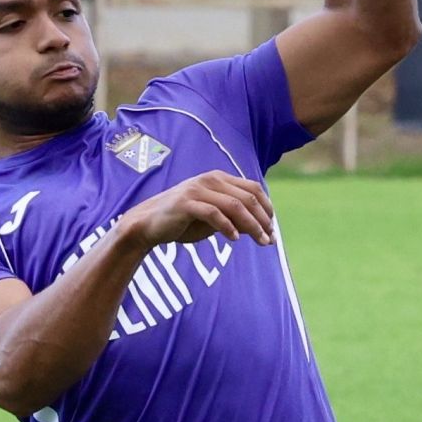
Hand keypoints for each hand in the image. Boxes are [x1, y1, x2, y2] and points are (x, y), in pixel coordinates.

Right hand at [125, 171, 274, 247]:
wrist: (148, 225)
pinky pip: (213, 213)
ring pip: (234, 206)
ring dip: (252, 226)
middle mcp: (210, 180)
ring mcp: (197, 190)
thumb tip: (262, 228)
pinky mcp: (186, 203)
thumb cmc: (183, 221)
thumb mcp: (215, 218)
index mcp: (219, 179)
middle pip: (248, 198)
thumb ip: (235, 218)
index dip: (267, 207)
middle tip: (270, 239)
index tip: (272, 227)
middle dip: (263, 220)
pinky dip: (227, 227)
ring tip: (261, 242)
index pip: (253, 188)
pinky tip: (234, 239)